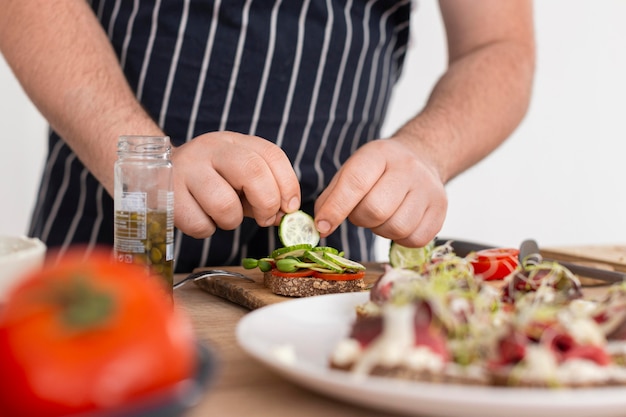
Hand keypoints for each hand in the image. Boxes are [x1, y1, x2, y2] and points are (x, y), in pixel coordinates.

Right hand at [172, 131, 300, 237]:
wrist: (155, 174)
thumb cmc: (209, 181)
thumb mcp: (238, 178)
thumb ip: (265, 193)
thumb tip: (285, 214)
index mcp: (234, 142)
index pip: (272, 155)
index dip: (288, 184)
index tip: (289, 208)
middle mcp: (211, 149)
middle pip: (252, 171)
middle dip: (267, 203)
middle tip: (265, 219)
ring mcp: (186, 169)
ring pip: (225, 203)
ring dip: (232, 220)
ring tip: (224, 216)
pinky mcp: (168, 195)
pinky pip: (200, 223)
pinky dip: (206, 229)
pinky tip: (201, 217)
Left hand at [314, 138, 446, 246]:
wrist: (422, 157)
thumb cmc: (379, 170)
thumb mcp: (352, 170)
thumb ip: (332, 196)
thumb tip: (321, 225)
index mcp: (379, 154)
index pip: (355, 183)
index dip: (335, 209)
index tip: (322, 226)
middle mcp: (408, 168)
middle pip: (376, 210)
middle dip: (361, 219)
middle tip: (362, 213)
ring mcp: (428, 189)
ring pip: (397, 227)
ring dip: (381, 230)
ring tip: (382, 216)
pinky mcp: (440, 210)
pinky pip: (415, 239)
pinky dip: (401, 238)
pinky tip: (398, 222)